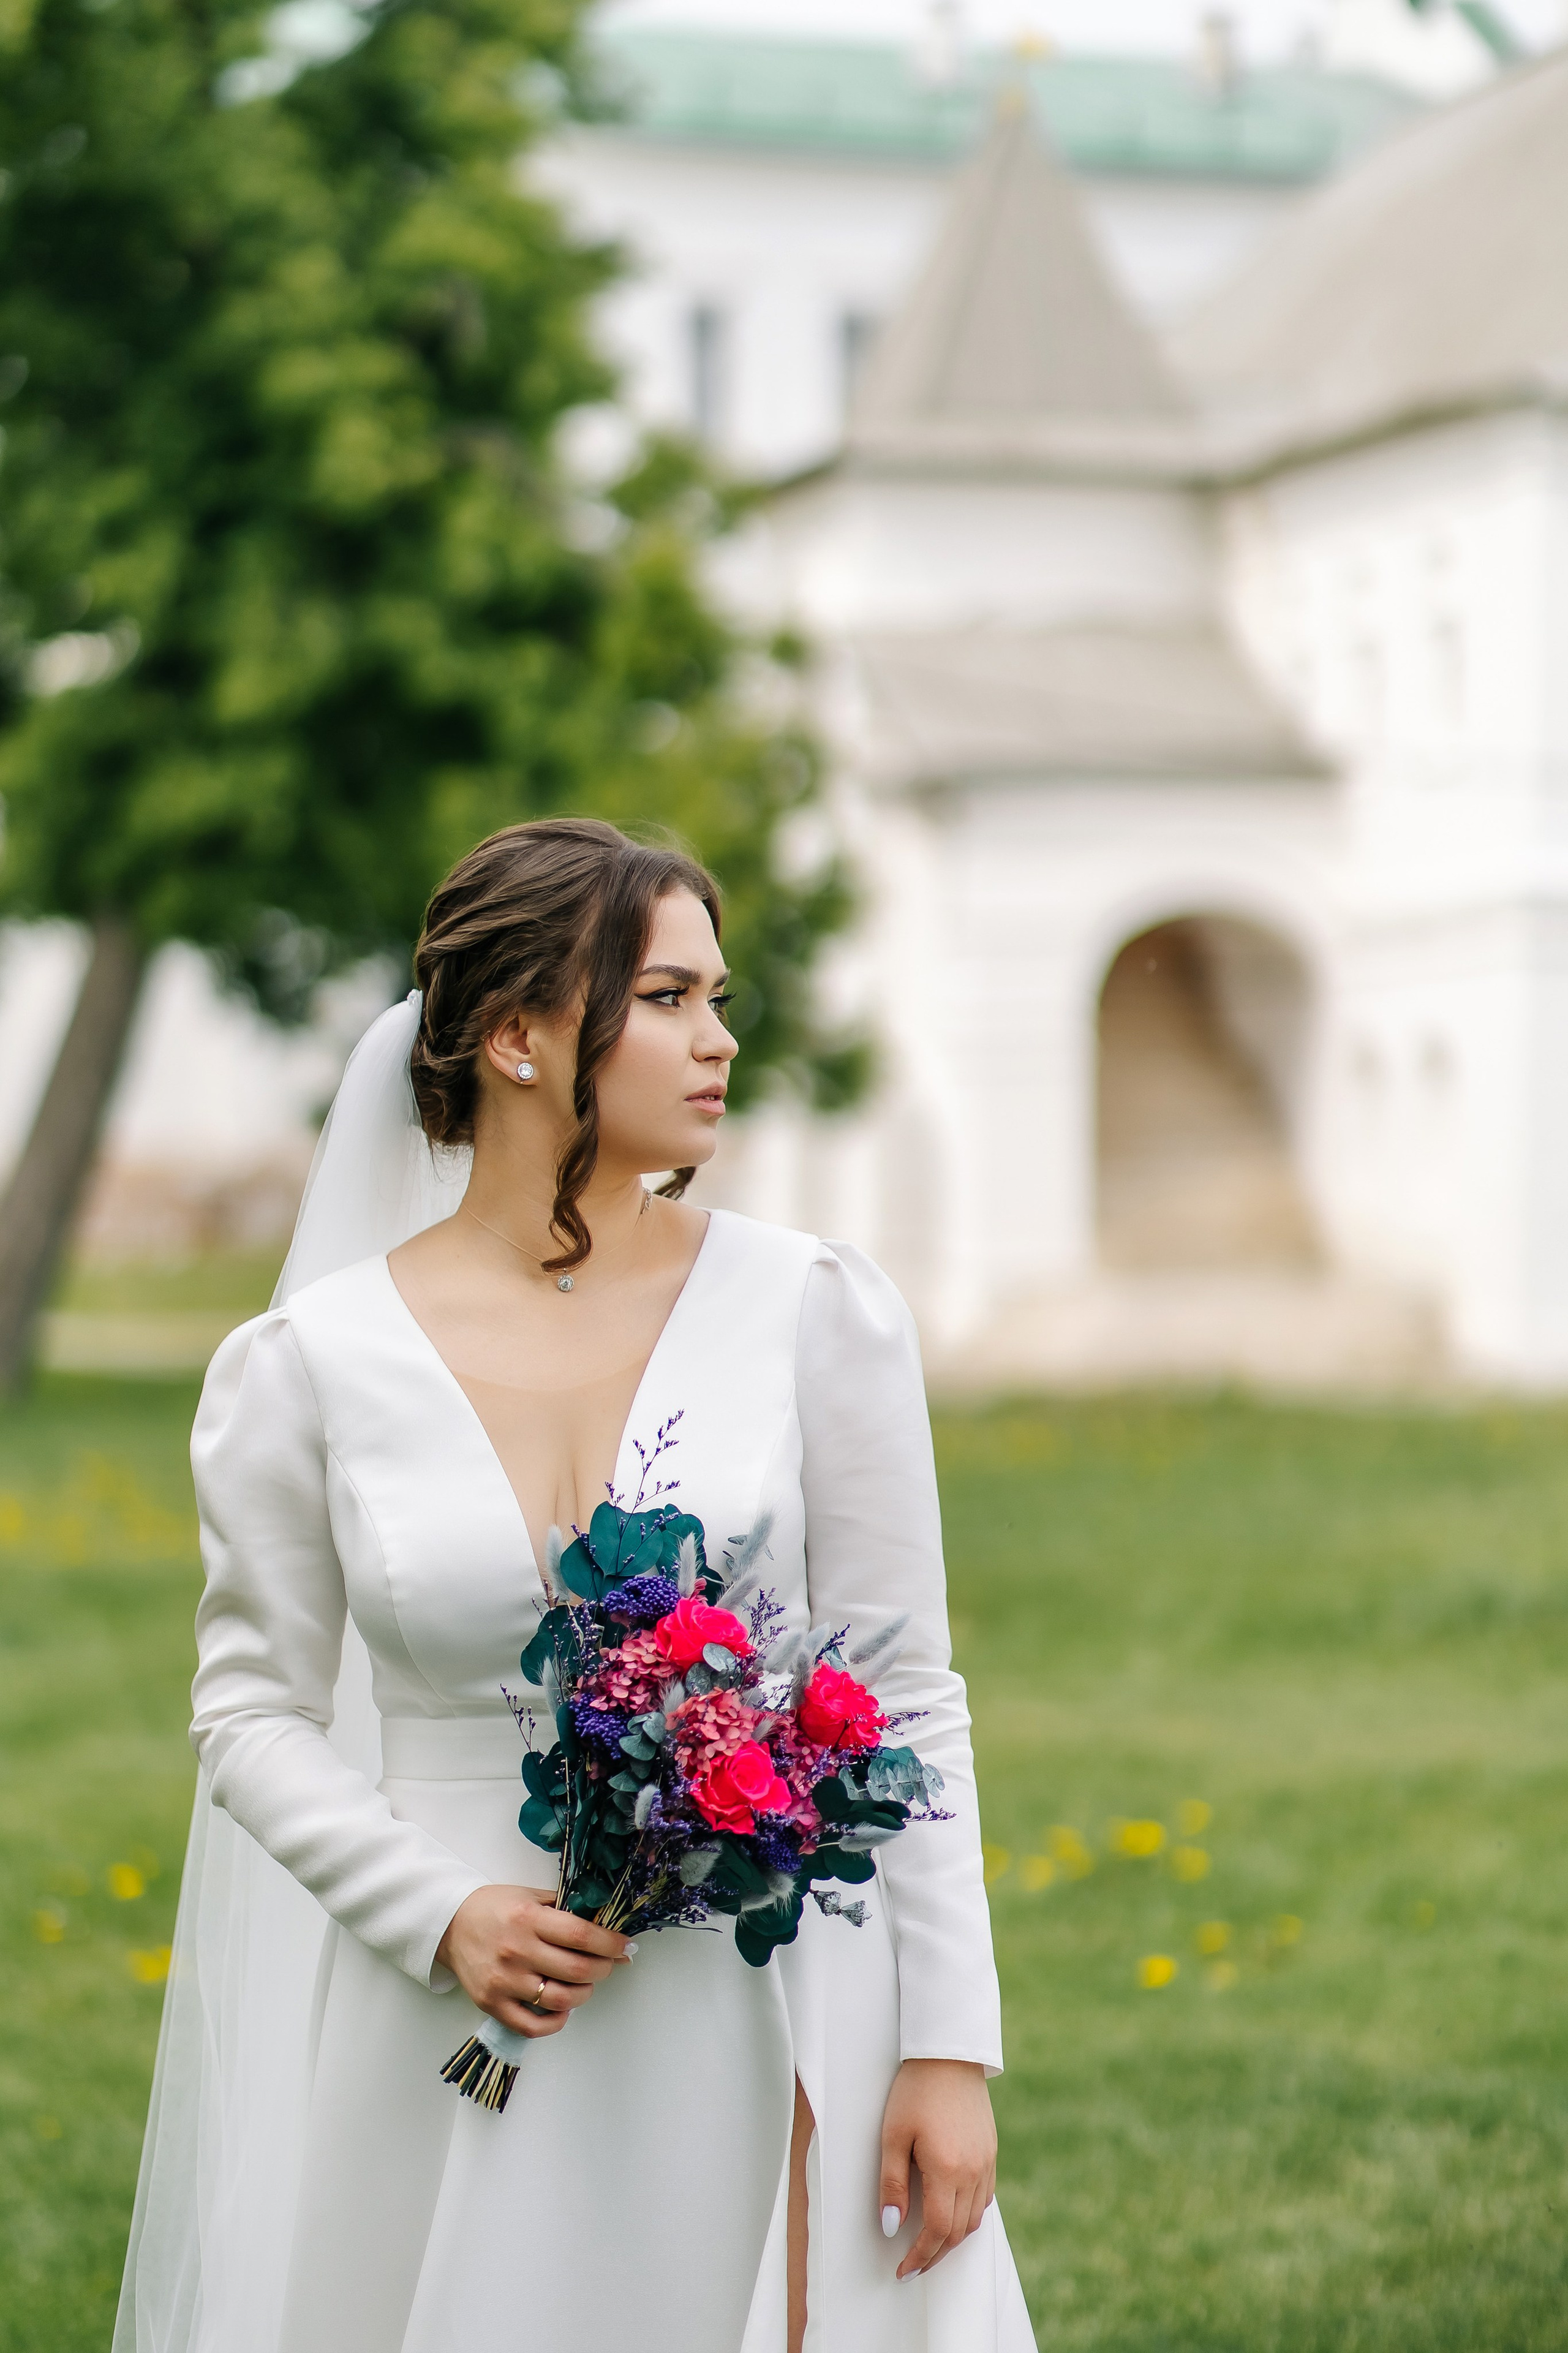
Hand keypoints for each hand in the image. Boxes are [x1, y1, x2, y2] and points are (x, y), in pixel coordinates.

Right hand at [435, 1884, 634, 2040]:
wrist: (450, 1925)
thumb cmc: (494, 1908)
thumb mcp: (530, 1895)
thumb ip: (564, 1908)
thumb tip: (605, 1925)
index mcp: (527, 1918)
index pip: (581, 1936)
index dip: (610, 1944)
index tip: (626, 1947)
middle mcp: (516, 1951)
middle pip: (577, 1971)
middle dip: (604, 1969)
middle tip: (608, 1964)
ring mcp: (503, 1982)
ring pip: (560, 2001)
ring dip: (584, 1994)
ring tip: (584, 1983)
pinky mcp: (492, 2005)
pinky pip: (533, 2026)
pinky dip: (556, 2021)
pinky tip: (563, 2008)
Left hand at [879, 2058, 996, 2278]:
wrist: (948, 2054)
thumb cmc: (914, 2091)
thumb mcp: (893, 2136)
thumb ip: (891, 2184)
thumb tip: (891, 2228)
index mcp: (947, 2169)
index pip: (936, 2231)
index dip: (919, 2257)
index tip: (903, 2271)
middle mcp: (973, 2172)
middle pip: (957, 2232)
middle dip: (935, 2255)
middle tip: (913, 2267)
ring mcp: (986, 2162)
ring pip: (974, 2218)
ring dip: (952, 2238)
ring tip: (929, 2246)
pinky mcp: (991, 2152)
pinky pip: (984, 2198)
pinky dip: (967, 2216)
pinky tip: (951, 2214)